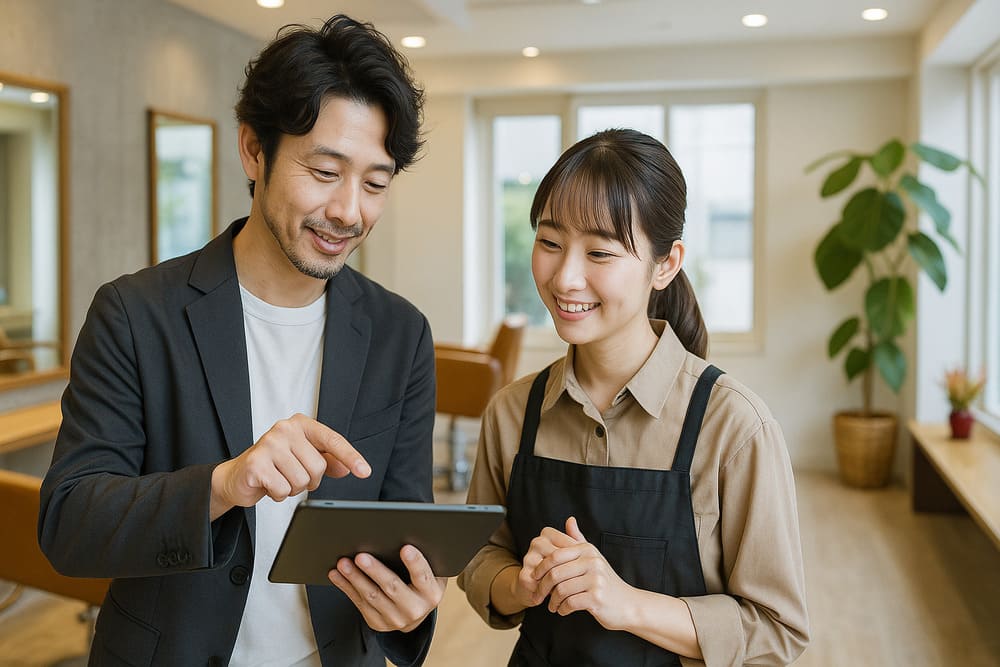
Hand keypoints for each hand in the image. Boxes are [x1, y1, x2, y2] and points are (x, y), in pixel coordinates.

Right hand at [210, 414, 370, 518]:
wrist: (239, 476)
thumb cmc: (275, 465)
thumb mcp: (304, 459)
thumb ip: (328, 461)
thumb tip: (347, 467)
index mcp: (300, 424)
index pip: (332, 440)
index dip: (351, 457)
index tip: (365, 471)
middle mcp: (285, 429)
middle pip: (318, 466)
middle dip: (309, 480)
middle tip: (293, 475)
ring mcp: (269, 444)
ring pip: (301, 480)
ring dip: (293, 488)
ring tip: (280, 479)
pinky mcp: (256, 463)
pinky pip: (283, 490)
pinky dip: (278, 494)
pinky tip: (268, 485)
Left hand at [328, 545, 446, 631]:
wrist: (415, 612)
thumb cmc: (421, 583)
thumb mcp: (431, 572)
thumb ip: (422, 559)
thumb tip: (403, 535)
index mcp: (431, 593)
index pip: (423, 576)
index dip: (415, 563)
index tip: (405, 548)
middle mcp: (414, 609)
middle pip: (392, 587)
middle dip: (375, 570)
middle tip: (361, 556)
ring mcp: (395, 618)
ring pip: (371, 596)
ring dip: (355, 578)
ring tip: (344, 563)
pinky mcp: (378, 622)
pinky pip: (359, 603)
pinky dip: (346, 587)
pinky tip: (337, 575)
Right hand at [509, 524, 579, 608]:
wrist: (537, 590)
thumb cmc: (558, 570)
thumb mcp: (571, 555)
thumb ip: (575, 539)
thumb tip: (572, 519)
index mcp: (548, 534)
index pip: (569, 544)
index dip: (579, 560)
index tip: (586, 571)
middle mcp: (536, 543)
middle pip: (561, 558)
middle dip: (571, 573)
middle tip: (582, 583)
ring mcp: (528, 558)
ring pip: (552, 572)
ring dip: (562, 584)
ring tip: (572, 592)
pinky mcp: (523, 576)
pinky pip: (542, 585)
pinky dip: (552, 594)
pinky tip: (560, 599)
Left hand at [534, 517, 635, 630]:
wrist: (628, 604)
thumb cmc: (604, 581)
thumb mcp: (593, 557)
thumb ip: (578, 540)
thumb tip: (569, 519)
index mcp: (587, 550)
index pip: (554, 556)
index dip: (540, 568)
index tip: (534, 578)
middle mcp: (592, 561)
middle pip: (555, 574)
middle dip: (542, 587)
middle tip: (538, 596)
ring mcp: (596, 579)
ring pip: (560, 590)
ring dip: (552, 601)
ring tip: (552, 606)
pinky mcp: (597, 597)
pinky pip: (569, 603)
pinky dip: (562, 609)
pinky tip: (562, 610)